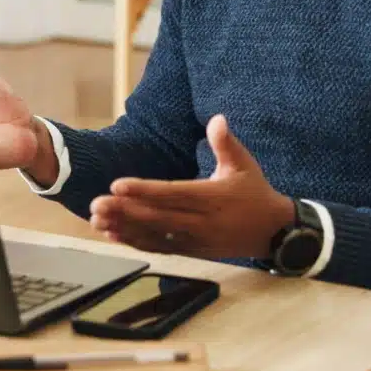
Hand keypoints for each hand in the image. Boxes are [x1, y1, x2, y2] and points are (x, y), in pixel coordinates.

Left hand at [89, 114, 293, 258]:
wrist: (275, 232)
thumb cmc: (255, 192)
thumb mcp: (244, 164)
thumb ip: (226, 142)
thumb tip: (217, 118)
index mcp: (212, 197)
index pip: (172, 193)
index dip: (144, 190)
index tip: (117, 185)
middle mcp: (202, 221)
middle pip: (157, 217)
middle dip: (125, 212)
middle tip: (96, 205)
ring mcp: (196, 240)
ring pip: (155, 236)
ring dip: (125, 229)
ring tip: (98, 222)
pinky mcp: (193, 252)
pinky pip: (161, 248)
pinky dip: (137, 243)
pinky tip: (115, 237)